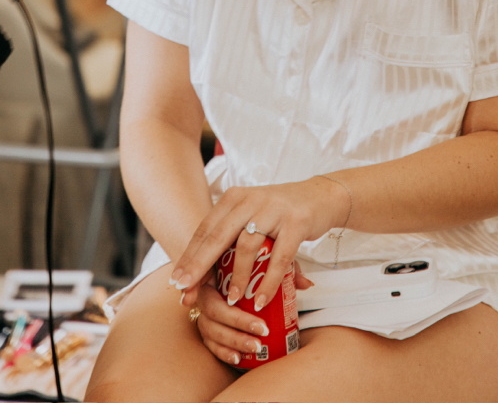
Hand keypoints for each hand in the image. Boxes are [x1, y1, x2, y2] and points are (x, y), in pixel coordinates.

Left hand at [173, 178, 347, 312]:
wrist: (320, 196)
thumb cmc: (279, 213)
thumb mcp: (252, 217)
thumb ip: (232, 242)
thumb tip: (208, 282)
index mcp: (234, 198)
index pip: (206, 229)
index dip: (190, 256)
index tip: (176, 281)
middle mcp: (250, 200)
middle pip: (218, 237)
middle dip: (199, 266)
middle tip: (186, 291)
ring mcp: (273, 209)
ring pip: (247, 247)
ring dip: (238, 278)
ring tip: (233, 301)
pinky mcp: (295, 222)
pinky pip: (279, 257)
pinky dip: (269, 281)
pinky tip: (261, 300)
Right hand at [184, 265, 312, 366]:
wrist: (239, 274)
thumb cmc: (252, 265)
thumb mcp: (269, 260)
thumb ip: (284, 268)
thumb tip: (306, 283)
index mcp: (215, 267)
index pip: (212, 276)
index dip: (226, 292)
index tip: (242, 302)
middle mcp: (206, 290)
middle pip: (213, 308)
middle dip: (238, 321)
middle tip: (262, 329)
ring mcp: (204, 311)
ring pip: (211, 329)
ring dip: (233, 339)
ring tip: (255, 346)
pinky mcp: (206, 329)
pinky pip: (209, 343)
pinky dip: (222, 351)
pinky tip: (237, 357)